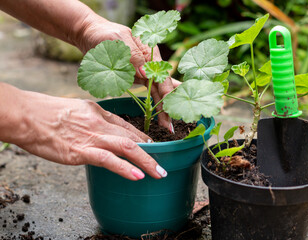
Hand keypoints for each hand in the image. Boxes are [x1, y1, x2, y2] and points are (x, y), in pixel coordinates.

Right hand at [13, 89, 166, 180]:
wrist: (26, 116)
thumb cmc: (47, 114)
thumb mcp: (76, 111)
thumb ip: (92, 120)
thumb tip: (103, 132)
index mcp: (99, 113)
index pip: (127, 126)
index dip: (143, 138)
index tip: (153, 147)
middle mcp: (100, 124)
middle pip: (133, 138)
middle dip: (152, 151)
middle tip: (163, 164)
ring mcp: (92, 137)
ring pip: (127, 148)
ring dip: (147, 161)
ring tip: (159, 173)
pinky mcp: (81, 152)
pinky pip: (109, 160)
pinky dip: (126, 169)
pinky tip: (138, 176)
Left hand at [76, 18, 180, 131]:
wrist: (89, 35)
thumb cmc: (104, 34)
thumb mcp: (118, 40)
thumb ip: (133, 57)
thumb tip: (146, 75)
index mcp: (150, 53)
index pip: (161, 75)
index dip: (166, 92)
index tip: (169, 107)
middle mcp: (149, 64)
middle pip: (162, 87)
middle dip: (167, 106)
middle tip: (170, 126)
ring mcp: (143, 72)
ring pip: (156, 92)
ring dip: (161, 109)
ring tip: (166, 126)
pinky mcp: (135, 78)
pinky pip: (147, 93)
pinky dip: (152, 104)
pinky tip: (158, 116)